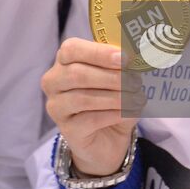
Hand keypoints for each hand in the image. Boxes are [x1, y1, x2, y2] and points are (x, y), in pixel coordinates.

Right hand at [42, 37, 140, 176]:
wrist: (108, 139)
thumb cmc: (111, 101)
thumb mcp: (118, 79)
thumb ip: (121, 68)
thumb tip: (135, 62)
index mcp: (64, 60)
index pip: (72, 49)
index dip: (99, 53)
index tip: (124, 59)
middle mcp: (53, 81)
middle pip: (77, 74)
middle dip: (111, 77)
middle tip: (135, 82)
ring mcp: (56, 106)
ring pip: (83, 98)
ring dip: (115, 98)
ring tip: (136, 99)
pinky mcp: (66, 129)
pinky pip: (90, 119)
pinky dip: (114, 114)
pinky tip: (128, 113)